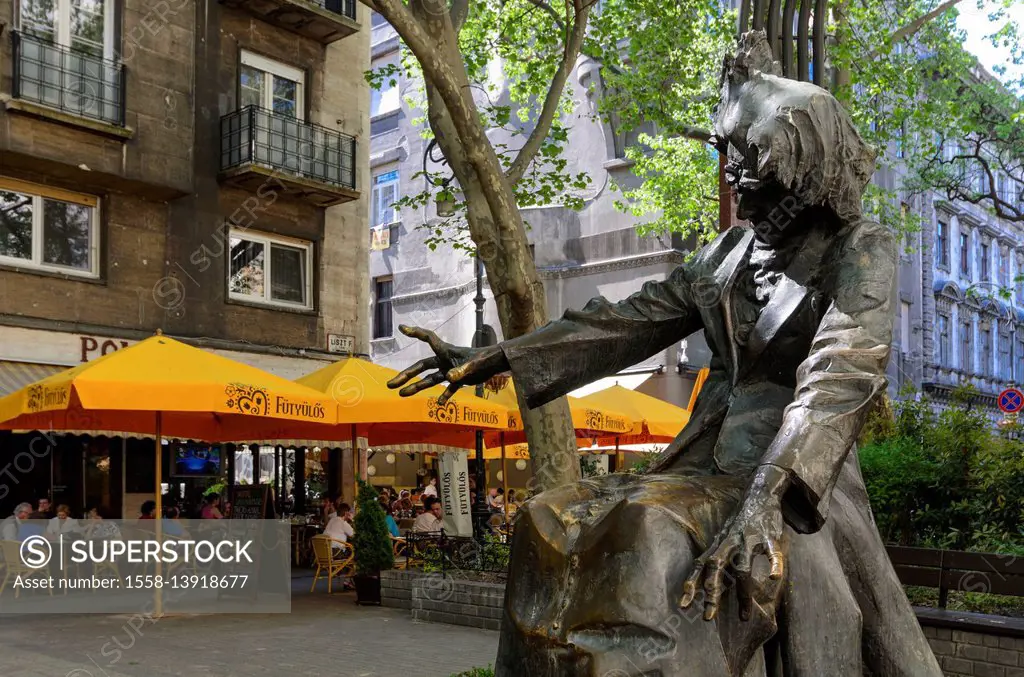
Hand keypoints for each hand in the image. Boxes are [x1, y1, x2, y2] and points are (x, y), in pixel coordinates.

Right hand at [387, 325, 508, 403]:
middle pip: (421, 366)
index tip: (402, 328)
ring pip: (430, 379)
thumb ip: (461, 371)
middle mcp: (445, 360)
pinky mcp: (459, 379)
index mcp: (446, 352)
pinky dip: (444, 396)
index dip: (416, 333)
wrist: (498, 363)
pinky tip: (438, 404)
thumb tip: (450, 377)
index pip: (428, 339)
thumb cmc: (486, 360)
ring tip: (402, 394)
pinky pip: (448, 389)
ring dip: (417, 386)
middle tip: (391, 384)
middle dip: (406, 375)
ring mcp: (451, 370)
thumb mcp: (473, 365)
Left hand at [679, 464, 789, 620]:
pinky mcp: (768, 536)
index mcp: (718, 544)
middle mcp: (729, 542)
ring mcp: (748, 539)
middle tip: (707, 616)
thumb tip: (705, 584)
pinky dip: (774, 564)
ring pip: (742, 568)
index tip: (683, 604)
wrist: (759, 494)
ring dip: (742, 593)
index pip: (700, 565)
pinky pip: (771, 552)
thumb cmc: (739, 522)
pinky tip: (775, 577)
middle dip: (711, 592)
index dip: (691, 583)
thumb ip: (716, 559)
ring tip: (743, 615)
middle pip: (715, 568)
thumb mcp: (723, 538)